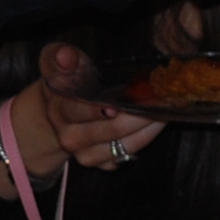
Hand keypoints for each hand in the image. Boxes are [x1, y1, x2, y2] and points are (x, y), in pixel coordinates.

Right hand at [31, 44, 165, 172]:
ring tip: (164, 107)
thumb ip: (59, 57)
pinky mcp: (102, 163)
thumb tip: (65, 55)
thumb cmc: (65, 82)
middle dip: (137, 113)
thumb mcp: (55, 63)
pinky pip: (129, 153)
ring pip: (124, 144)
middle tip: (158, 97)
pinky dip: (146, 136)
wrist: (57, 113)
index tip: (118, 104)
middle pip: (110, 129)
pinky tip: (157, 121)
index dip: (99, 108)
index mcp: (58, 110)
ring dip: (148, 126)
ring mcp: (86, 154)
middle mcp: (70, 137)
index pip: (79, 111)